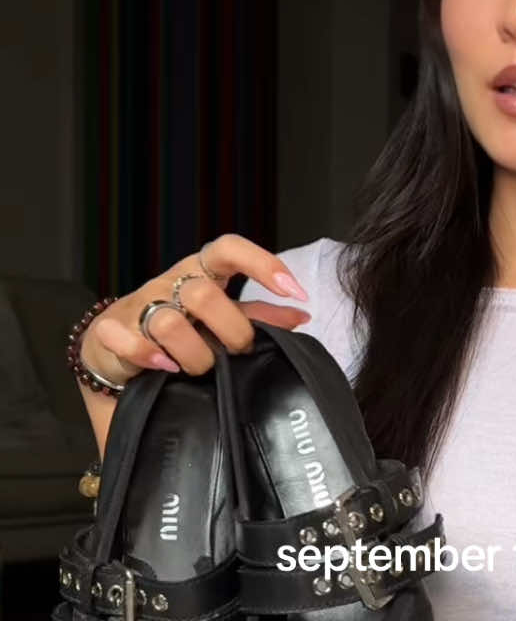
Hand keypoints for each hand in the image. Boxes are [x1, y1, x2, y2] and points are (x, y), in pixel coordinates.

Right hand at [80, 234, 311, 388]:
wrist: (119, 355)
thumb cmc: (179, 333)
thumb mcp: (221, 321)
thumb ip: (257, 316)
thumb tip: (302, 315)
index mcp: (199, 274)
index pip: (227, 249)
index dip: (262, 264)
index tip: (295, 291)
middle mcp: (169, 284)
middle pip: (203, 293)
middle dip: (231, 330)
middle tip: (237, 353)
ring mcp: (137, 306)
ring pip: (168, 321)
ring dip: (194, 354)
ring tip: (200, 370)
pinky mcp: (109, 331)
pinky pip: (124, 338)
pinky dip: (145, 355)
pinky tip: (164, 367)